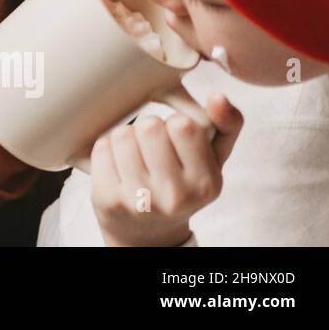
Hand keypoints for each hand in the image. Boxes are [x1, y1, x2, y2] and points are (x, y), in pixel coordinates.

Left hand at [91, 94, 242, 245]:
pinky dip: (107, 149)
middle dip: (148, 128)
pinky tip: (117, 165)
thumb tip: (218, 97)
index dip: (175, 125)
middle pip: (149, 125)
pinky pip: (101, 148)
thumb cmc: (182, 184)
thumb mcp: (213, 159)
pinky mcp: (108, 199)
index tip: (176, 142)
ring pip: (122, 134)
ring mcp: (139, 200)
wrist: (148, 232)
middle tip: (152, 147)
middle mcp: (175, 196)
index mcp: (206, 183)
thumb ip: (227, 125)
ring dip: (126, 138)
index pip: (183, 124)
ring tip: (135, 155)